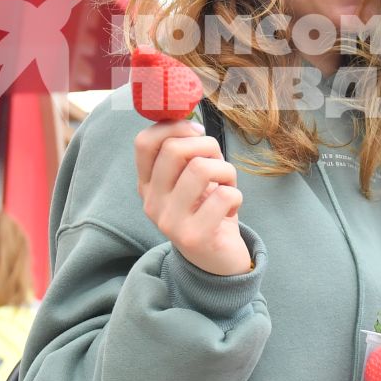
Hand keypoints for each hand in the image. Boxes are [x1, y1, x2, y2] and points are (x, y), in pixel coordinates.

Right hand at [134, 119, 250, 275]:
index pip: (144, 142)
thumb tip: (191, 119)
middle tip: (218, 160)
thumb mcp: (191, 179)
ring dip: (225, 170)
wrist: (218, 260)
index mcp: (147, 184)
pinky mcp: (194, 237)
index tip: (197, 132)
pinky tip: (232, 208)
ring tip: (227, 185)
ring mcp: (170, 222)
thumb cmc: (208, 209)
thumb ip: (187, 153)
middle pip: (174, 150)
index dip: (174, 126)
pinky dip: (236, 195)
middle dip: (206, 145)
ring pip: (200, 168)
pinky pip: (223, 196)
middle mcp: (152, 203)